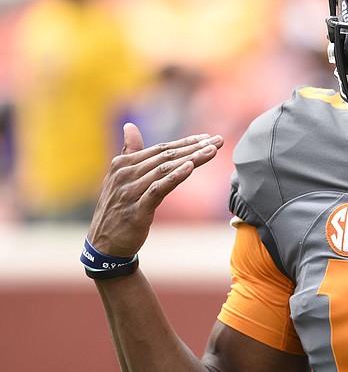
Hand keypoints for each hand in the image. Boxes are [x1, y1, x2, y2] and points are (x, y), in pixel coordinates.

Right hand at [88, 123, 223, 257]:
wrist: (104, 245)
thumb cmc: (118, 209)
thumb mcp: (120, 178)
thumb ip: (129, 152)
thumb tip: (130, 126)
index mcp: (122, 164)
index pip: (160, 149)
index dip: (185, 143)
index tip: (207, 138)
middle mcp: (125, 174)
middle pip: (166, 157)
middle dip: (195, 148)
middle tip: (218, 141)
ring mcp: (130, 192)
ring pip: (166, 170)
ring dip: (192, 159)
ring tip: (212, 151)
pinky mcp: (137, 210)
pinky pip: (158, 189)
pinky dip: (174, 177)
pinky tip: (190, 168)